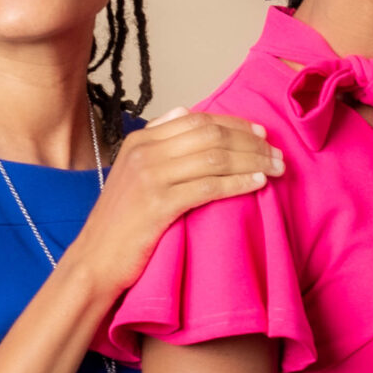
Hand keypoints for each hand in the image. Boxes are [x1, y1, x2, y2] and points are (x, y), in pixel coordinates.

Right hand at [65, 107, 283, 291]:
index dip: (235, 124)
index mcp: (139, 140)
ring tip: (276, 168)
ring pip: (215, 158)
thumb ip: (158, 142)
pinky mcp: (159, 204)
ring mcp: (150, 176)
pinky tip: (259, 184)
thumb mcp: (133, 172)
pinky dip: (239, 182)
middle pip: (211, 135)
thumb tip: (185, 112)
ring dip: (252, 160)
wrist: (95, 259)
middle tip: (276, 152)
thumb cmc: (121, 221)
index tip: (261, 133)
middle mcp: (144, 152)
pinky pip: (209, 187)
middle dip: (250, 142)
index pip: (197, 120)